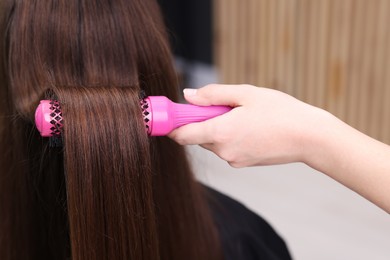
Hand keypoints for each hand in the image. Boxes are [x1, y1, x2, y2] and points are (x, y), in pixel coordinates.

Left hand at [169, 84, 327, 166]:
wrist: (309, 137)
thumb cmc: (281, 112)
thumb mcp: (245, 94)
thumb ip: (212, 95)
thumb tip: (188, 96)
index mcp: (220, 133)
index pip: (182, 135)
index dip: (173, 124)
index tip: (173, 114)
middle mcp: (223, 151)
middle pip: (197, 137)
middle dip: (202, 121)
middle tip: (221, 105)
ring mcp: (234, 160)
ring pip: (213, 142)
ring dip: (218, 128)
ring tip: (243, 115)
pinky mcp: (244, 163)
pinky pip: (227, 148)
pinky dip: (230, 137)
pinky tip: (251, 127)